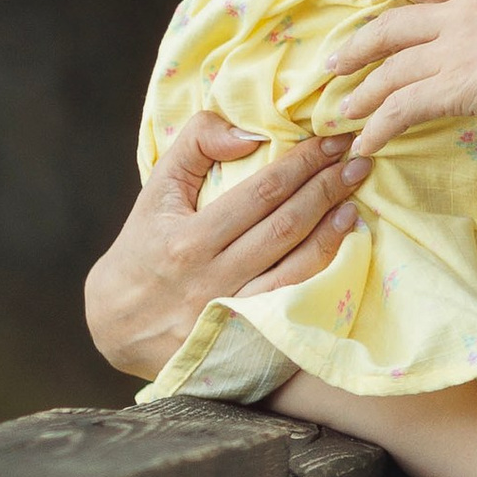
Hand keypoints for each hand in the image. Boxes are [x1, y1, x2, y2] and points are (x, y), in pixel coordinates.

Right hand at [83, 115, 359, 382]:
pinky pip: (290, 307)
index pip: (262, 193)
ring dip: (332, 234)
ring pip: (295, 271)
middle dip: (327, 190)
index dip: (303, 164)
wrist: (116, 325)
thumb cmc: (142, 248)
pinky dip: (321, 277)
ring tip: (354, 203)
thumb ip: (196, 145)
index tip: (332, 142)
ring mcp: (229, 315)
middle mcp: (211, 280)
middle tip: (359, 162)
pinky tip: (340, 252)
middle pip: (285, 228)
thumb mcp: (157, 190)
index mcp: (188, 240)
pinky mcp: (241, 343)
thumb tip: (250, 134)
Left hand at [322, 0, 476, 157]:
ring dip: (362, 94)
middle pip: (389, 26)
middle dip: (355, 46)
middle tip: (330, 64)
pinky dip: (378, 126)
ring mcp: (457, 47)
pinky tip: (366, 142)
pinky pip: (402, 108)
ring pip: (390, 71)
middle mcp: (461, 10)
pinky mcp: (458, 86)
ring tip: (344, 112)